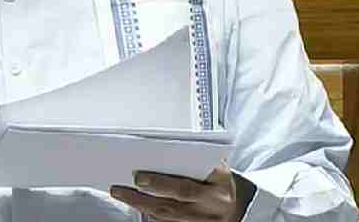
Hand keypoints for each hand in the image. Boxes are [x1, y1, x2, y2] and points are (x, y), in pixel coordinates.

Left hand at [110, 166, 254, 221]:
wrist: (239, 207)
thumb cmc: (223, 182)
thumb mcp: (219, 168)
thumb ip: (199, 157)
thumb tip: (169, 145)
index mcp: (216, 192)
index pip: (184, 189)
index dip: (160, 184)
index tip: (139, 176)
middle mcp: (207, 211)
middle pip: (168, 206)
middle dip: (141, 197)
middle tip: (119, 188)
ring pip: (164, 217)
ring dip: (140, 206)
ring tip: (120, 193)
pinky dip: (149, 215)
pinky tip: (135, 204)